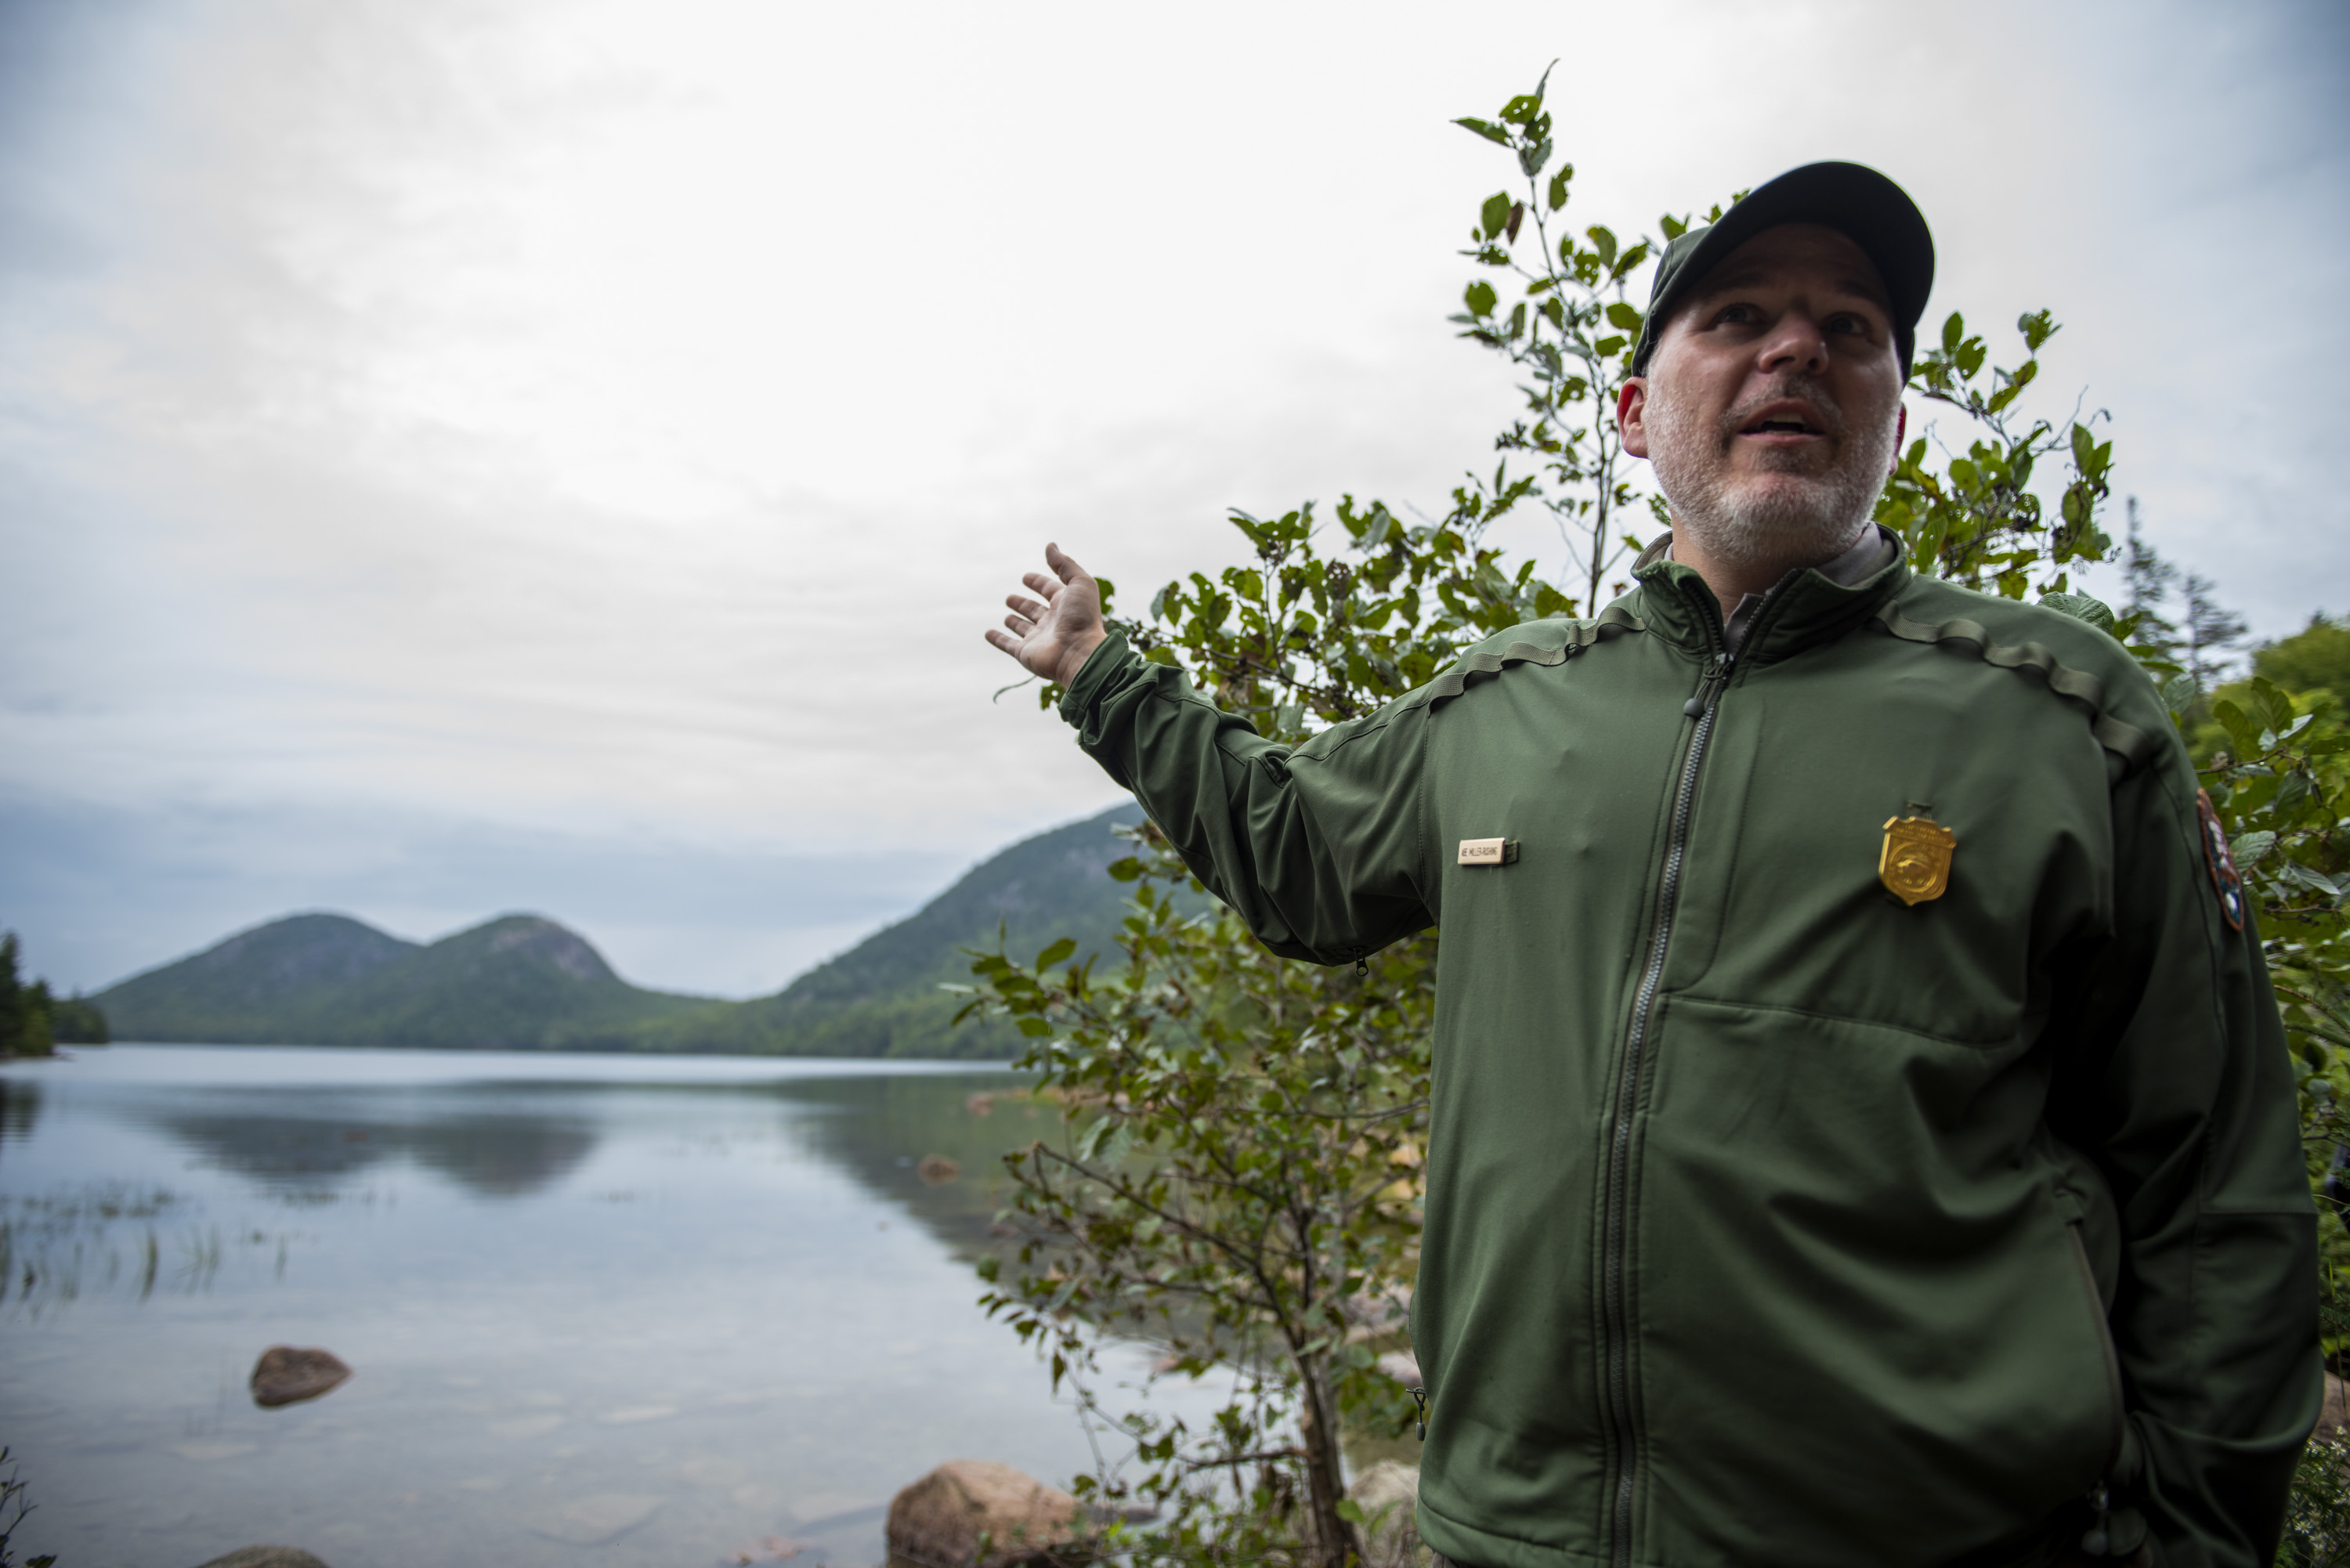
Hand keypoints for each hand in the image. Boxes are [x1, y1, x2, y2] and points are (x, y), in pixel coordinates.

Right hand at [986, 542, 1107, 686]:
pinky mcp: (1025, 653)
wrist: (1079, 653)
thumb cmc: (1083, 618)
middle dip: (1023, 604)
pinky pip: (1008, 645)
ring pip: (1022, 628)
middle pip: (1034, 610)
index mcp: (1065, 604)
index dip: (1038, 583)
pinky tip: (988, 634)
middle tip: (1011, 598)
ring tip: (1007, 616)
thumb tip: (1051, 545)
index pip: (1049, 589)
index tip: (1026, 577)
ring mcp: (1038, 639)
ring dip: (1014, 622)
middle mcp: (1052, 622)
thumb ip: (1064, 564)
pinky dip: (998, 639)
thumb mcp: (1079, 583)